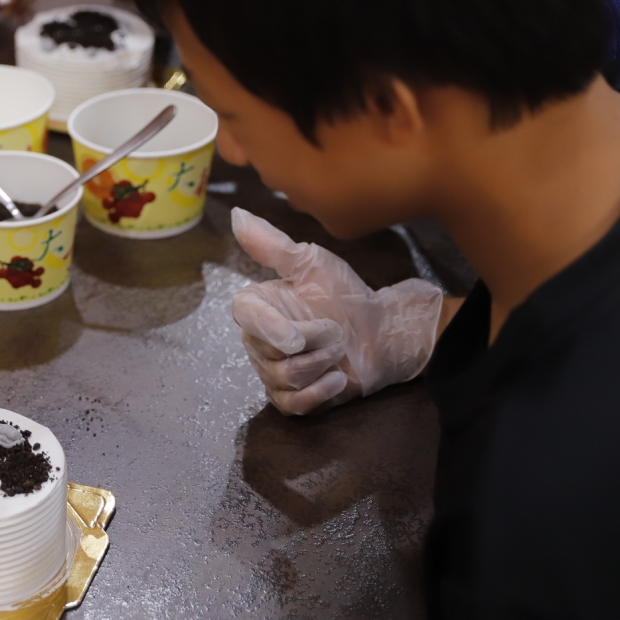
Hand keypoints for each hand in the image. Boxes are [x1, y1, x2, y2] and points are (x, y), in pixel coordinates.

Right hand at [231, 208, 442, 415]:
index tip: (296, 338)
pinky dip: (318, 394)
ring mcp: (272, 371)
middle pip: (270, 353)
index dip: (270, 329)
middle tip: (336, 332)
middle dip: (313, 346)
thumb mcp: (312, 264)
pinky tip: (338, 380)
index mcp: (257, 307)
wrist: (381, 334)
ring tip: (339, 353)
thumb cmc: (346, 295)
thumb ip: (272, 244)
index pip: (245, 318)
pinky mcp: (291, 397)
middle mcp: (258, 340)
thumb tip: (238, 215)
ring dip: (322, 366)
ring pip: (284, 378)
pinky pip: (290, 404)